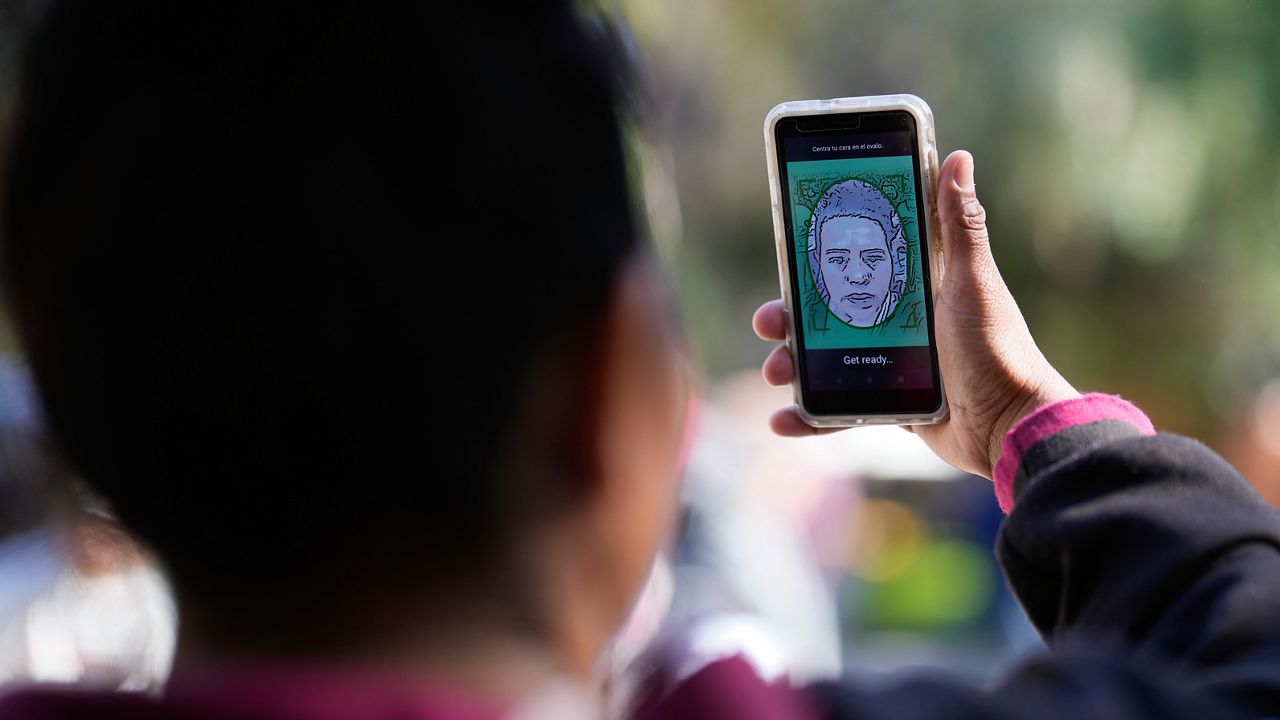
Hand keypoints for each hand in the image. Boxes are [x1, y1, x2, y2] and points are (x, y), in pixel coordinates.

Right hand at [752, 150, 1078, 477]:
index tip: (789, 251)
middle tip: (769, 320)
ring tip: (776, 370)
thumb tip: (958, 157)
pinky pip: (840, 407)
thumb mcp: (972, 283)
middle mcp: (900, 322)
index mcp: (917, 286)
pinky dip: (809, 416)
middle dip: (791, 316)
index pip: (858, 261)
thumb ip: (960, 226)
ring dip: (792, 364)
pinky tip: (782, 419)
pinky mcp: (892, 405)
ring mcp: (893, 365)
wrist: (1010, 429)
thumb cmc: (997, 350)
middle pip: (829, 312)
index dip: (819, 258)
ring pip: (826, 359)